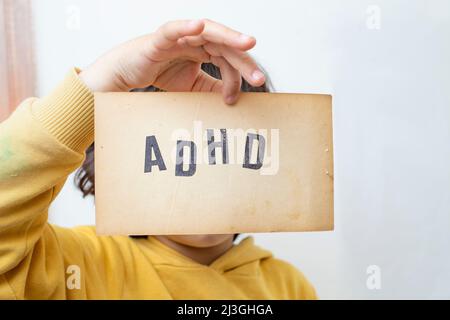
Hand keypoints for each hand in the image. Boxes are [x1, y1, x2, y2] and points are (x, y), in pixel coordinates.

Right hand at [79, 19, 265, 103]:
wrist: (129, 74)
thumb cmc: (160, 73)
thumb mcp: (193, 86)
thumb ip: (212, 88)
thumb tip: (234, 97)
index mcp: (204, 49)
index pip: (228, 58)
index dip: (240, 73)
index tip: (249, 90)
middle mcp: (195, 39)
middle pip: (224, 45)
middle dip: (243, 59)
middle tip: (258, 77)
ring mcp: (179, 36)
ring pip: (207, 32)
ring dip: (228, 37)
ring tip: (246, 42)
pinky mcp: (160, 39)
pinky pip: (174, 30)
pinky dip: (186, 26)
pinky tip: (199, 26)